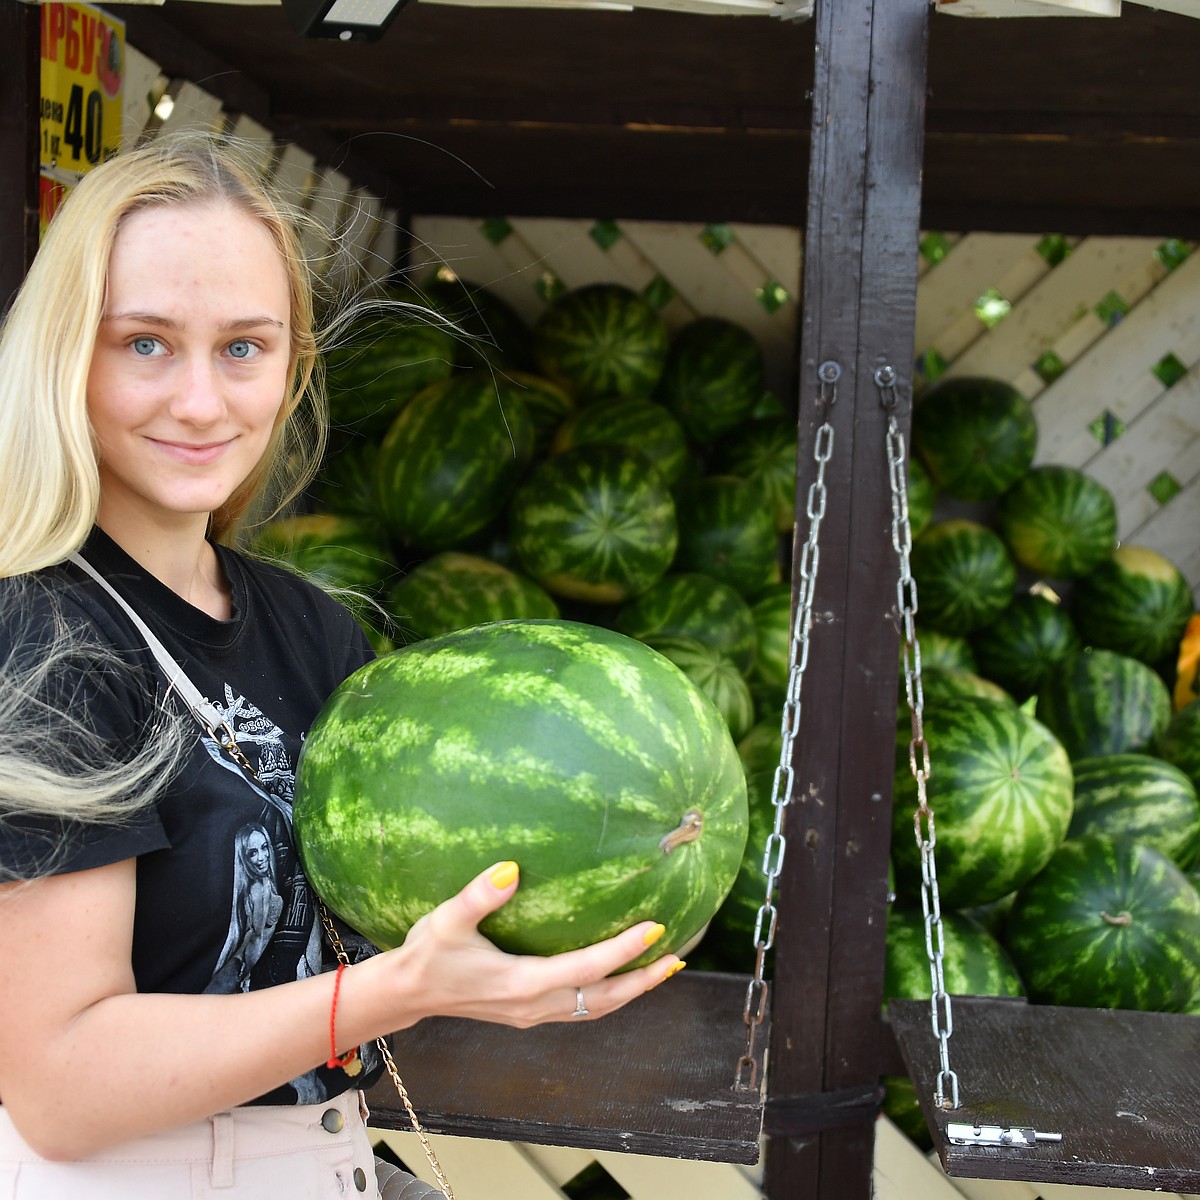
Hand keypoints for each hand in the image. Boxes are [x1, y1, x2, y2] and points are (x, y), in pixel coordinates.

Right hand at [385, 861, 683, 1028]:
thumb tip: (511, 869)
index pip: (586, 969)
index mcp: (520, 983)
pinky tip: (620, 977)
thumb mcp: (446, 920)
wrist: (406, 994)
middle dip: (643, 980)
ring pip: (596, 1009)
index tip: (655, 930)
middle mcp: (534, 1006)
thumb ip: (478, 896)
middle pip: (603, 999)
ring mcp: (533, 1014)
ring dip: (631, 991)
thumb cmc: (426, 954)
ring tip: (663, 969)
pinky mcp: (529, 1013)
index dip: (623, 950)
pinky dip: (609, 995)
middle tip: (677, 957)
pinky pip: (582, 1008)